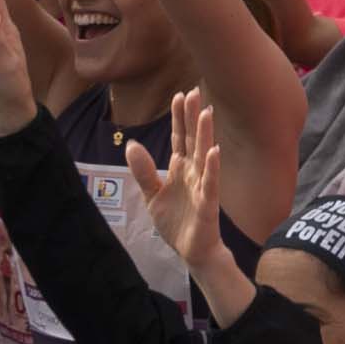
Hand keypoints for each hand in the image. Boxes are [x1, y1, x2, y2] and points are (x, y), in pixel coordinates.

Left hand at [120, 87, 242, 278]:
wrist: (191, 251)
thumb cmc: (176, 222)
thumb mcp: (152, 195)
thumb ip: (143, 171)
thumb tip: (131, 144)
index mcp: (180, 169)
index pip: (179, 138)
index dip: (179, 118)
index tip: (179, 95)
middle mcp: (193, 172)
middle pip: (193, 139)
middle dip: (193, 116)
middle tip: (195, 91)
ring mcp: (202, 185)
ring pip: (203, 155)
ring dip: (205, 134)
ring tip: (206, 112)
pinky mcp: (208, 203)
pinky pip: (210, 182)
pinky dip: (212, 166)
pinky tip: (213, 151)